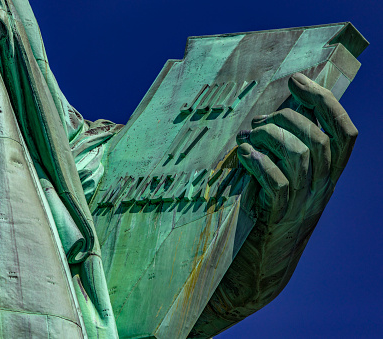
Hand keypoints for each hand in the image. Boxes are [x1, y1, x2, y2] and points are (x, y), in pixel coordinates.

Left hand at [236, 73, 357, 225]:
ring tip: (247, 139)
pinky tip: (243, 156)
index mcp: (329, 174)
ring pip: (299, 155)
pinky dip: (258, 163)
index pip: (344, 131)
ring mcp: (304, 204)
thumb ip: (290, 151)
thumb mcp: (289, 179)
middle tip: (258, 122)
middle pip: (319, 138)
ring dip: (268, 137)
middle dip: (286, 118)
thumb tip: (275, 114)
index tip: (296, 80)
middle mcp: (323, 187)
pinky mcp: (281, 217)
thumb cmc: (270, 212)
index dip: (324, 101)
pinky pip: (278, 182)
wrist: (264, 263)